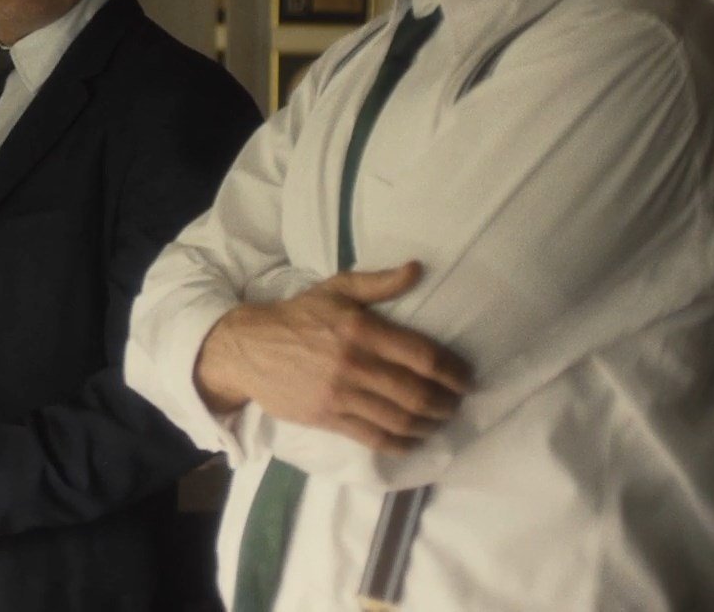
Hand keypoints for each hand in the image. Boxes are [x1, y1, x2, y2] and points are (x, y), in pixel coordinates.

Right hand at [194, 261, 471, 454]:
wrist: (247, 348)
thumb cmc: (297, 316)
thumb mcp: (335, 289)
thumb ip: (379, 282)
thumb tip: (418, 269)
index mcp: (361, 330)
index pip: (422, 356)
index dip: (453, 371)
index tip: (466, 378)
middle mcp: (354, 364)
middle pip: (416, 393)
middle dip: (446, 403)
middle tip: (457, 403)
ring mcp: (341, 395)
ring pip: (399, 419)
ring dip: (429, 425)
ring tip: (441, 421)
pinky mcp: (328, 418)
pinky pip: (374, 437)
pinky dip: (401, 443)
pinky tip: (414, 440)